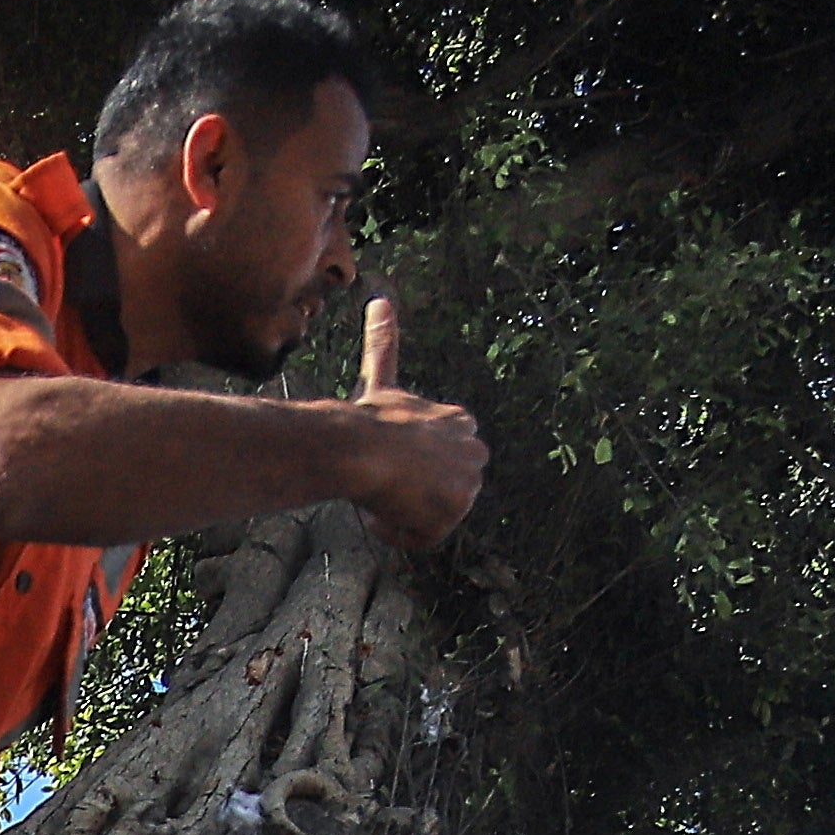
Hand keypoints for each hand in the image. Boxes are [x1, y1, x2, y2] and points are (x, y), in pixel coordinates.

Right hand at [334, 295, 488, 546]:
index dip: (410, 466)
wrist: (360, 446)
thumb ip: (384, 342)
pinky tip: (384, 510)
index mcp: (461, 423)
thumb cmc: (365, 416)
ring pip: (427, 515)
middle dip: (410, 493)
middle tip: (384, 480)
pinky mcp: (454, 513)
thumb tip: (379, 298)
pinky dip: (398, 531)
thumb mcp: (380, 378)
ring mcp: (467, 484)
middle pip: (438, 491)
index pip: (441, 458)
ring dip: (400, 511)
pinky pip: (421, 537)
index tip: (389, 460)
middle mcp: (474, 452)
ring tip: (382, 490)